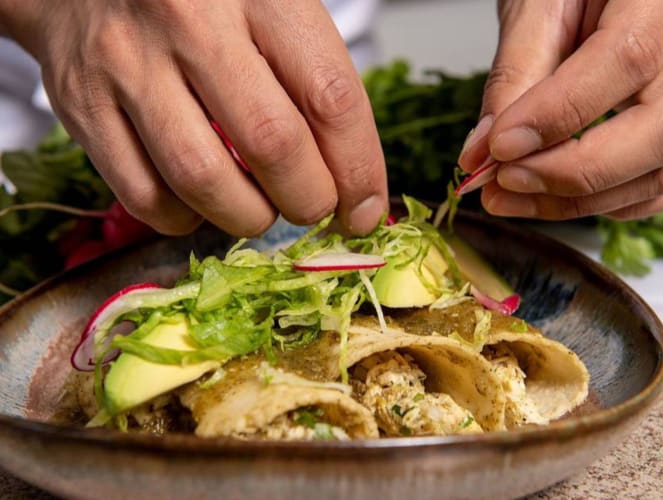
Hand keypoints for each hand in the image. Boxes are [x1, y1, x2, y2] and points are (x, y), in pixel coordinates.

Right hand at [0, 0, 387, 235]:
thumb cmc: (199, 0)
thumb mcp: (270, 8)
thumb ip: (314, 81)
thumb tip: (354, 184)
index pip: (331, 97)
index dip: (358, 169)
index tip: (364, 209)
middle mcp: (192, 23)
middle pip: (272, 145)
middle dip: (308, 200)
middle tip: (313, 207)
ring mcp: (129, 65)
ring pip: (204, 180)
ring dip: (248, 217)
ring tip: (260, 210)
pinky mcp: (83, 106)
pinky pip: (144, 195)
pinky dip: (185, 219)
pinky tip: (201, 203)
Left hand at [459, 0, 662, 219]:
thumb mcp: (536, 4)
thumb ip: (515, 73)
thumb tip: (485, 152)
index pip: (629, 58)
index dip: (558, 115)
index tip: (498, 147)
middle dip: (574, 173)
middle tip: (504, 181)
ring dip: (581, 201)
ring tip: (512, 195)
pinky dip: (608, 203)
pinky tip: (554, 196)